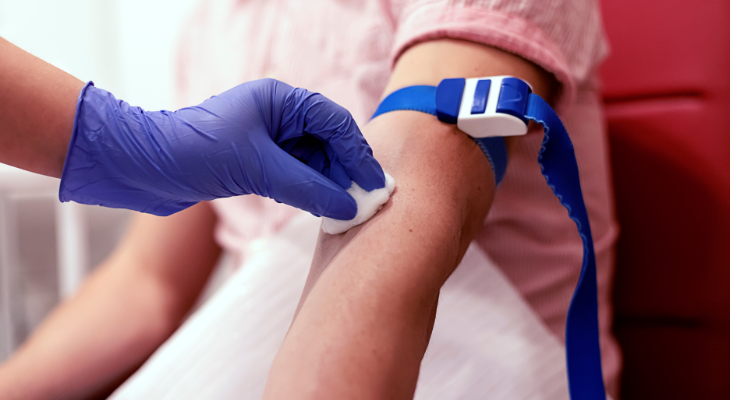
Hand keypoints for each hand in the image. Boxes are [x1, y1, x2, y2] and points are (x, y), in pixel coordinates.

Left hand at [59, 78, 384, 218]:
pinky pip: (296, 175)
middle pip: (328, 142)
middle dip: (347, 171)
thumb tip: (348, 206)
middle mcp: (277, 115)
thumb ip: (307, 187)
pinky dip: (310, 191)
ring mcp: (268, 139)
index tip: (374, 183)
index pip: (334, 123)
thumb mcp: (258, 168)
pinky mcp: (257, 162)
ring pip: (313, 161)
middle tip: (366, 202)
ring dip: (330, 184)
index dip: (358, 154)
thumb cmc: (195, 152)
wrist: (144, 167)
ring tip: (346, 211)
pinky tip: (321, 208)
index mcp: (280, 100)